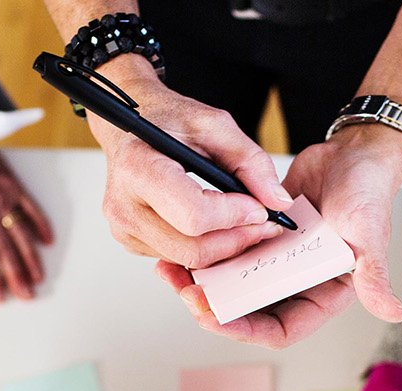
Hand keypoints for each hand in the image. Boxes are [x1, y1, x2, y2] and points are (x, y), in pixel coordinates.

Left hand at [0, 146, 53, 302]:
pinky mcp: (14, 187)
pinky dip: (41, 225)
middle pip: (6, 251)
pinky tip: (47, 241)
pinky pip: (32, 208)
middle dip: (17, 277)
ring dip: (31, 258)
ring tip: (39, 277)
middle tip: (27, 295)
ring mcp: (4, 200)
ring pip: (22, 235)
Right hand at [89, 56, 292, 269]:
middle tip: (262, 222)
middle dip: (236, 238)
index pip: (194, 215)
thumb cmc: (167, 121)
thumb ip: (251, 161)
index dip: (234, 216)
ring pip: (188, 259)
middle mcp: (123, 205)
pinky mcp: (130, 240)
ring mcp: (124, 228)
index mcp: (139, 168)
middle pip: (192, 248)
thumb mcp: (215, 125)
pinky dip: (205, 247)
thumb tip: (277, 201)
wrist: (130, 126)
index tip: (259, 207)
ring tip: (243, 221)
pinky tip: (217, 225)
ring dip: (224, 246)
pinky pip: (178, 257)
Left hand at [152, 125, 401, 347]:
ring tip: (171, 272)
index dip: (244, 330)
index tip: (214, 316)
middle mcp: (295, 284)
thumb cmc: (369, 194)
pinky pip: (228, 251)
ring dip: (202, 282)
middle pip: (247, 311)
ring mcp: (274, 261)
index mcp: (321, 295)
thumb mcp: (370, 237)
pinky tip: (181, 245)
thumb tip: (395, 313)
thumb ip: (374, 276)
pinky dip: (205, 251)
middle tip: (185, 293)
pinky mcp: (259, 236)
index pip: (279, 329)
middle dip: (214, 307)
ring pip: (232, 283)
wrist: (354, 153)